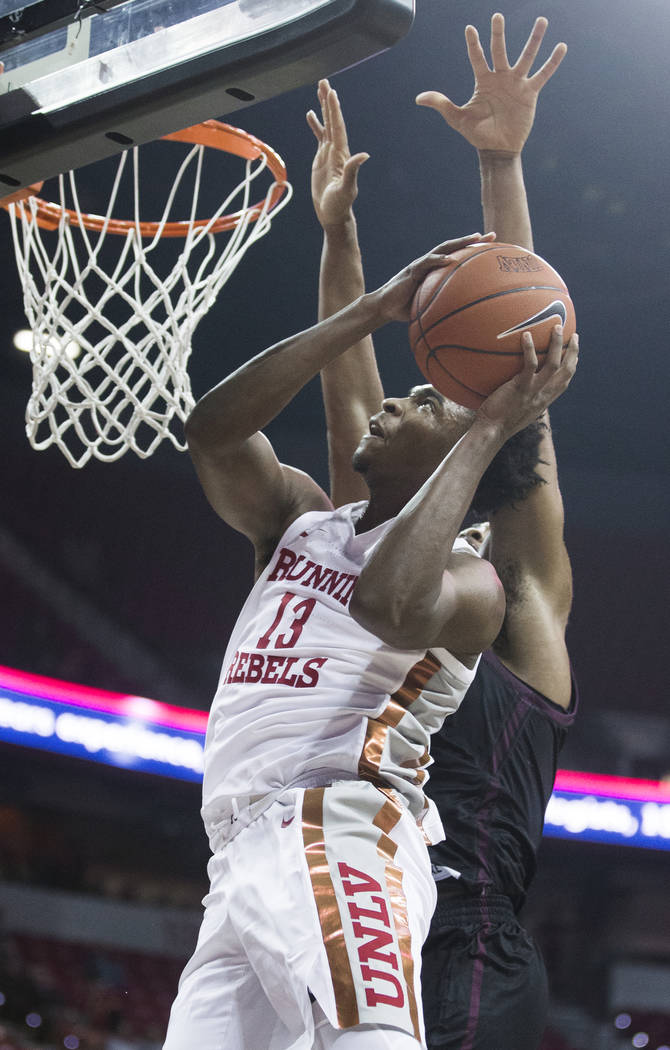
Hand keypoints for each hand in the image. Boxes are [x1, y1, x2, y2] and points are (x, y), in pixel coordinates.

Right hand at [307, 79, 368, 227]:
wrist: (333, 215)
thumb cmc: (339, 205)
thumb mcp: (346, 189)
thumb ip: (353, 172)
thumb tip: (365, 155)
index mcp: (341, 154)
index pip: (337, 127)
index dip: (334, 110)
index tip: (331, 92)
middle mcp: (336, 150)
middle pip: (332, 120)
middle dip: (328, 101)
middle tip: (324, 82)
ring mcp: (329, 153)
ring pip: (326, 124)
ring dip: (323, 108)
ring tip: (319, 90)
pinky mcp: (321, 159)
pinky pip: (319, 136)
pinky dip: (315, 124)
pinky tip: (310, 114)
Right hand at [372, 233, 494, 322]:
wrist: (385, 308)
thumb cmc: (407, 309)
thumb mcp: (430, 308)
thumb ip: (444, 308)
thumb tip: (464, 321)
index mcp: (437, 270)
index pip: (459, 257)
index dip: (475, 252)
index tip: (494, 248)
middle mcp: (431, 263)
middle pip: (456, 247)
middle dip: (474, 240)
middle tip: (492, 236)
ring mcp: (422, 264)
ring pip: (443, 248)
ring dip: (460, 242)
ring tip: (474, 238)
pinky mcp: (412, 270)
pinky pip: (427, 263)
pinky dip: (438, 260)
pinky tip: (450, 259)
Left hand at [416, 13, 566, 153]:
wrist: (497, 149)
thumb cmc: (477, 134)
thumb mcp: (457, 118)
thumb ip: (441, 104)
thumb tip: (419, 98)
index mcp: (483, 81)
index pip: (477, 57)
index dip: (474, 44)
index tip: (470, 28)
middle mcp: (500, 77)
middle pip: (500, 50)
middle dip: (498, 33)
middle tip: (497, 15)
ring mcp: (516, 83)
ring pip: (526, 56)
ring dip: (534, 39)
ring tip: (542, 20)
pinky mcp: (530, 93)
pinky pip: (543, 74)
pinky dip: (553, 62)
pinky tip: (561, 46)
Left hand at [477, 326, 577, 437]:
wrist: (492, 432)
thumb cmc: (499, 423)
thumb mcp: (518, 411)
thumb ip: (524, 398)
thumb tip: (517, 385)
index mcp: (545, 400)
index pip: (565, 381)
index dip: (572, 365)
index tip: (574, 353)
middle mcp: (544, 395)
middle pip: (567, 370)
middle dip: (573, 351)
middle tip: (573, 335)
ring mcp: (534, 391)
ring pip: (554, 364)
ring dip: (557, 344)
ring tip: (556, 327)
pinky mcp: (521, 387)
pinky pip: (530, 364)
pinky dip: (529, 348)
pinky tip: (526, 335)